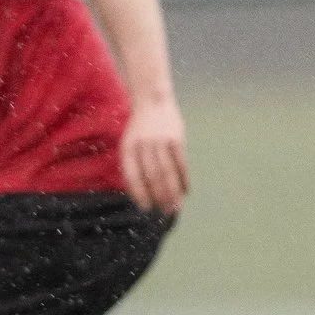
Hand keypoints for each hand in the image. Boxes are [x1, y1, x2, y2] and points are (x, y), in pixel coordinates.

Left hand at [120, 97, 188, 215]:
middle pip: (152, 176)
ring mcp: (161, 141)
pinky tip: (186, 191)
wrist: (152, 101)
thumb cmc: (139, 129)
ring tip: (176, 207)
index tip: (145, 208)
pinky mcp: (177, 138)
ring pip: (167, 172)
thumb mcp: (129, 144)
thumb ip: (132, 165)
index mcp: (128, 148)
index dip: (139, 193)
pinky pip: (181, 163)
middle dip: (159, 197)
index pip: (132, 176)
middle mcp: (143, 145)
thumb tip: (138, 194)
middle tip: (165, 212)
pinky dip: (184, 179)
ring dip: (172, 192)